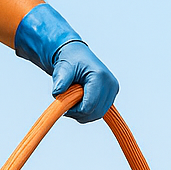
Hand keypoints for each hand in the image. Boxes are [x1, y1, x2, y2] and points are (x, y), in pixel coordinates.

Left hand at [14, 3, 118, 121]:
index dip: (75, 111)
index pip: (89, 106)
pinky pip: (101, 110)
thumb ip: (60, 81)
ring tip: (73, 102)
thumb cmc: (70, 61)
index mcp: (100, 76)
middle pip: (96, 112)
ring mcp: (113, 89)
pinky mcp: (112, 93)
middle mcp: (110, 83)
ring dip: (84, 113)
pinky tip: (80, 102)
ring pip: (98, 114)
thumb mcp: (63, 69)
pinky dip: (89, 111)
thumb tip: (57, 93)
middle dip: (79, 113)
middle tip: (67, 106)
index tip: (64, 107)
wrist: (77, 55)